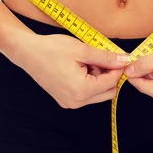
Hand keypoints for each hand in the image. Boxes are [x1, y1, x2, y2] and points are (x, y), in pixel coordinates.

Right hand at [7, 32, 130, 108]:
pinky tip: (80, 67)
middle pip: (108, 92)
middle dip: (108, 75)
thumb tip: (125, 60)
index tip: (118, 55)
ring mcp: (70, 102)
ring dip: (99, 78)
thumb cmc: (52, 49)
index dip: (118, 68)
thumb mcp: (82, 50)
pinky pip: (86, 94)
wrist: (27, 52)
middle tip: (99, 58)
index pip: (112, 82)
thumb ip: (105, 57)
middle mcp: (76, 101)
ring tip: (86, 62)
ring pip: (98, 94)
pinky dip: (89, 82)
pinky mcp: (65, 99)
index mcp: (81, 90)